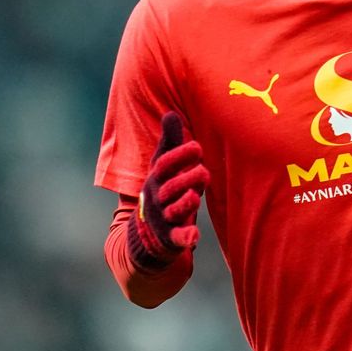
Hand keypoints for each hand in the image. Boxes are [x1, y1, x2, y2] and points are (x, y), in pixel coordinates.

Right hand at [127, 111, 209, 268]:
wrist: (147, 232)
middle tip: (204, 172)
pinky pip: (177, 238)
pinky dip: (186, 237)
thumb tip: (170, 112)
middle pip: (170, 187)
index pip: (164, 165)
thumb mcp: (163, 166)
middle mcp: (157, 198)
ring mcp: (163, 219)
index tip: (197, 147)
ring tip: (196, 196)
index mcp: (156, 178)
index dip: (180, 155)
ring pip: (174, 211)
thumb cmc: (163, 189)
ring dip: (185, 203)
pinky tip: (194, 236)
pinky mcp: (171, 238)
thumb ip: (169, 141)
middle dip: (187, 178)